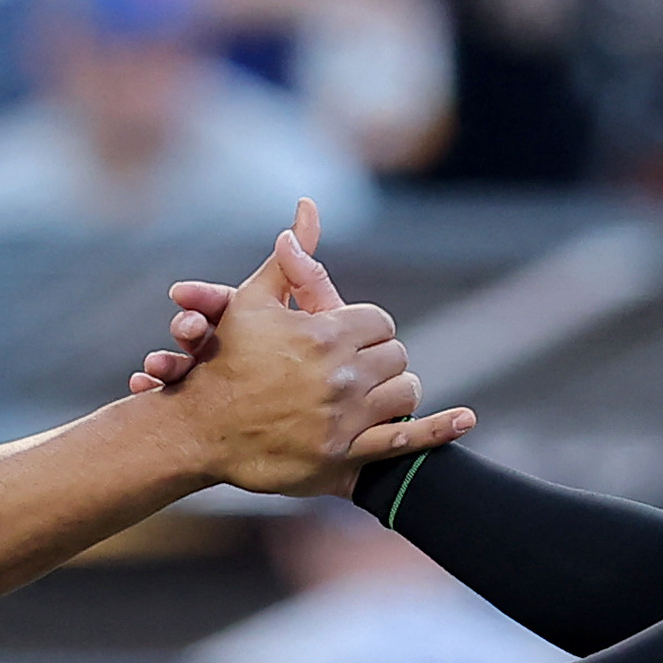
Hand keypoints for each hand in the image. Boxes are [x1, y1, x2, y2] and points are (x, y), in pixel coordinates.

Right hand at [130, 199, 471, 491]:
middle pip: (395, 356)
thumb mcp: (252, 301)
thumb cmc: (221, 361)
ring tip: (374, 393)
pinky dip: (439, 430)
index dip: (366, 329)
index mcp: (326, 334)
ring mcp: (345, 418)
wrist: (197, 430)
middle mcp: (342, 376)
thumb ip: (293, 260)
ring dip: (394, 390)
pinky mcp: (344, 456)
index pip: (379, 322)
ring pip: (404, 393)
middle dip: (380, 359)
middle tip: (359, 367)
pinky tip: (465, 419)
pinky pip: (404, 441)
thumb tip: (309, 206)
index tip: (350, 337)